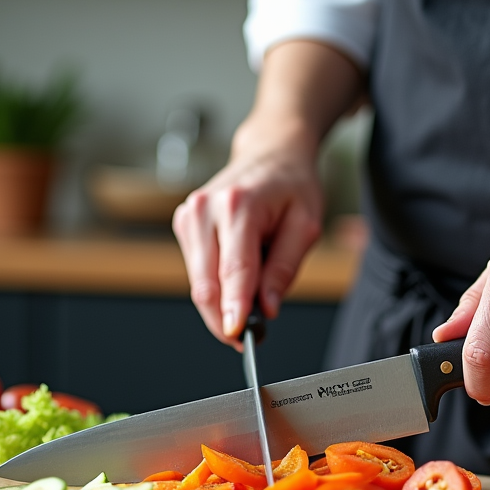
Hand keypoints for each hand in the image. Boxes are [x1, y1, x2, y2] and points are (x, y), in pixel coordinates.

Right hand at [172, 39, 364, 348]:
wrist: (271, 153)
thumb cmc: (292, 186)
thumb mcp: (305, 226)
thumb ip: (284, 269)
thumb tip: (266, 307)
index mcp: (239, 205)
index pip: (234, 269)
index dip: (235, 308)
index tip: (238, 335)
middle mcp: (205, 209)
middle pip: (207, 284)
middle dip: (226, 318)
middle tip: (249, 337)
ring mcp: (189, 216)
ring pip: (199, 284)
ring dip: (223, 304)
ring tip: (255, 294)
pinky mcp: (184, 225)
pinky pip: (198, 273)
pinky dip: (217, 287)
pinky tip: (239, 275)